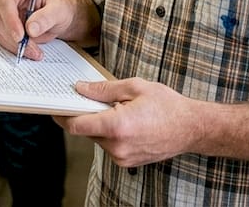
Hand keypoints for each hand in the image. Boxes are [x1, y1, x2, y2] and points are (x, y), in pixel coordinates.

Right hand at [0, 0, 80, 58]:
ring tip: (36, 52)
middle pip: (0, 17)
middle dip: (14, 37)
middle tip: (32, 49)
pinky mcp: (3, 26)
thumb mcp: (59, 9)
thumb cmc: (59, 7)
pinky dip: (14, 48)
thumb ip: (46, 17)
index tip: (20, 36)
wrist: (58, 16)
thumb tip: (31, 29)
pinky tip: (30, 51)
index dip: (11, 19)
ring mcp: (3, 11)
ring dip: (15, 45)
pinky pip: (3, 39)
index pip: (7, 0)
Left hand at [58, 82, 248, 169]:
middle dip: (86, 114)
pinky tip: (125, 121)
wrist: (192, 128)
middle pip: (86, 131)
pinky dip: (110, 133)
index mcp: (117, 125)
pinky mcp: (127, 162)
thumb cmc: (168, 105)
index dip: (63, 115)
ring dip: (100, 124)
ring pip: (97, 139)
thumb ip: (104, 89)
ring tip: (118, 109)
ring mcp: (122, 157)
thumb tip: (81, 88)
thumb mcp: (135, 87)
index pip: (77, 125)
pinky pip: (109, 146)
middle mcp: (117, 146)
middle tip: (91, 97)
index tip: (56, 106)